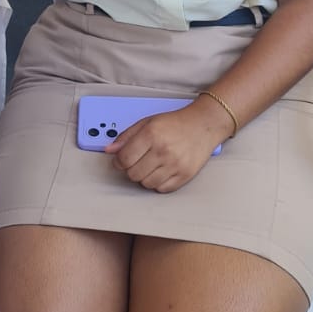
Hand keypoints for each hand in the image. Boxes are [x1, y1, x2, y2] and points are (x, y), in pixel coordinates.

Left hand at [106, 100, 228, 193]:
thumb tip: (109, 150)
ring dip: (144, 177)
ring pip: (146, 184)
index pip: (124, 159)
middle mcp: (163, 151)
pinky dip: (157, 183)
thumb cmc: (174, 123)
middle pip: (133, 174)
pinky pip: (162, 189)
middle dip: (131, 169)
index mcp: (151, 135)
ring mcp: (175, 165)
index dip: (118, 162)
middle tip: (137, 161)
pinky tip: (161, 171)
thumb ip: (126, 136)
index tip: (120, 161)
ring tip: (150, 166)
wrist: (203, 125)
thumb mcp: (147, 122)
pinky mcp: (185, 175)